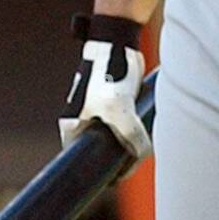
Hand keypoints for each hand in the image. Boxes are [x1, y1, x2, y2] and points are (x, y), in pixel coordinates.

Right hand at [58, 12, 151, 160]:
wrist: (117, 43)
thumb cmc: (108, 74)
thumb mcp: (119, 112)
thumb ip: (132, 138)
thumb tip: (142, 153)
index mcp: (71, 125)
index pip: (81, 160)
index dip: (98, 171)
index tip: (116, 176)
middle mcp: (83, 120)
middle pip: (101, 151)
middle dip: (118, 157)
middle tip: (133, 161)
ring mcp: (99, 112)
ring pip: (117, 138)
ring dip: (130, 142)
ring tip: (142, 143)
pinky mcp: (115, 103)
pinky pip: (126, 126)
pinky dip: (136, 129)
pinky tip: (147, 129)